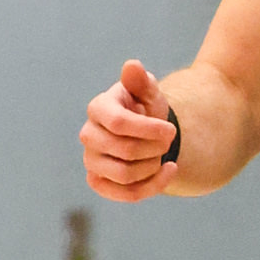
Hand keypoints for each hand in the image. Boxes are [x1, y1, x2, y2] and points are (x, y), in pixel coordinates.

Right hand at [83, 59, 179, 202]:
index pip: (119, 123)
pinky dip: (154, 185)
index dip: (149, 129)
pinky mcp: (98, 182)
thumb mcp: (148, 92)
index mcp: (99, 108)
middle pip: (125, 150)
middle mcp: (89, 135)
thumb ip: (141, 81)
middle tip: (170, 139)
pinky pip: (126, 194)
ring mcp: (91, 160)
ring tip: (163, 154)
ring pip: (125, 175)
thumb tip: (132, 66)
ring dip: (153, 166)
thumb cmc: (145, 108)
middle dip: (156, 147)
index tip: (171, 130)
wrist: (145, 133)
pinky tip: (169, 170)